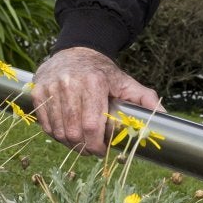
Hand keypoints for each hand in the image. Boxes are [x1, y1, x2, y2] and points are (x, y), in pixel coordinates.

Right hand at [30, 46, 162, 155]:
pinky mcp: (37, 91)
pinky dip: (55, 134)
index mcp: (94, 82)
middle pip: (73, 132)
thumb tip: (165, 116)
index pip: (91, 125)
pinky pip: (44, 124)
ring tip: (79, 142)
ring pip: (58, 131)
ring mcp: (51, 87)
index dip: (97, 145)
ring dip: (69, 144)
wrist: (76, 51)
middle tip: (91, 149)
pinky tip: (66, 132)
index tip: (102, 151)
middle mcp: (69, 83)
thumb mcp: (126, 82)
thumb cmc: (102, 72)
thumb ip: (146, 99)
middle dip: (84, 147)